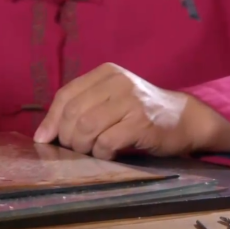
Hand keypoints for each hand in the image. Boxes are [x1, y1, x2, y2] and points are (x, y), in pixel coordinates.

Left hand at [35, 63, 229, 159]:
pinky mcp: (142, 123)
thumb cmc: (141, 111)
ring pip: (87, 126)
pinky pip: (107, 141)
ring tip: (89, 152)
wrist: (186, 118)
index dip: (51, 119)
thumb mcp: (111, 99)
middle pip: (74, 112)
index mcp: (106, 73)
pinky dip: (101, 153)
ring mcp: (131, 102)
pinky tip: (107, 155)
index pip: (66, 94)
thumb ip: (82, 108)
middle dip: (66, 136)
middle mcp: (117, 83)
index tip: (43, 139)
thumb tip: (44, 134)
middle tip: (72, 149)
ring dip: (82, 146)